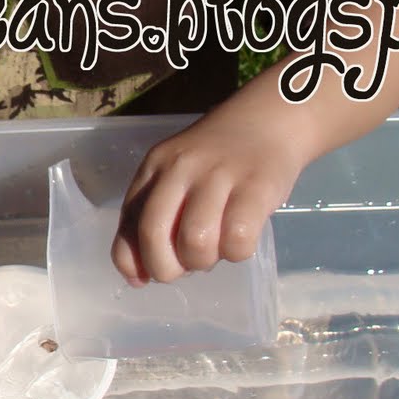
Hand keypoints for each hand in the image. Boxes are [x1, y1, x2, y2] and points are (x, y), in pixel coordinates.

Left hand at [111, 109, 303, 283]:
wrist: (269, 120)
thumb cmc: (218, 161)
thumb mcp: (176, 176)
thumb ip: (155, 218)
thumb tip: (137, 278)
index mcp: (155, 167)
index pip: (129, 223)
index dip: (133, 260)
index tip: (145, 277)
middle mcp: (180, 168)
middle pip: (154, 233)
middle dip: (166, 268)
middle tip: (186, 267)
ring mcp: (218, 175)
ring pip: (195, 242)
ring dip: (204, 261)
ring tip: (216, 249)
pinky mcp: (256, 187)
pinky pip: (237, 239)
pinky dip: (237, 253)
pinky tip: (241, 240)